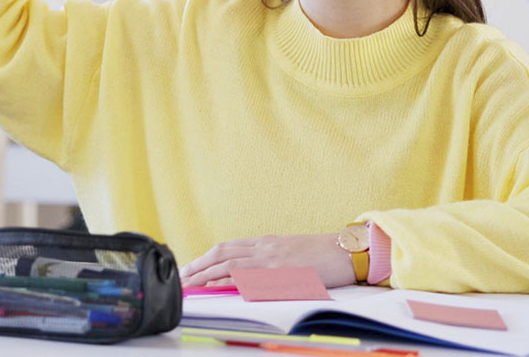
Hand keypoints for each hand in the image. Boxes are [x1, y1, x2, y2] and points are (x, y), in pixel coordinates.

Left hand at [179, 232, 356, 288]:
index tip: (191, 267)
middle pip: (222, 252)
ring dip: (207, 273)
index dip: (206, 257)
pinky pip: (251, 276)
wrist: (347, 250)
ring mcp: (272, 258)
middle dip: (198, 264)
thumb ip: (271, 258)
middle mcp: (264, 247)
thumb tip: (253, 273)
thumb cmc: (323, 254)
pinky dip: (231, 280)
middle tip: (182, 276)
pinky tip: (218, 286)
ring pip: (230, 262)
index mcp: (266, 242)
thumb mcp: (291, 251)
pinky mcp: (282, 271)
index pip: (227, 247)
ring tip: (190, 282)